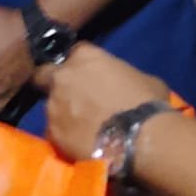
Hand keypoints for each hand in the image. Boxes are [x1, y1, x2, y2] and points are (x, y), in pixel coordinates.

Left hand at [37, 45, 168, 160]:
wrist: (141, 140)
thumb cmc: (148, 104)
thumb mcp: (142, 78)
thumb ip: (121, 76)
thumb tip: (121, 85)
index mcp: (85, 56)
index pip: (74, 52)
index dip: (81, 65)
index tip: (89, 76)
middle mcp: (62, 76)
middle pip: (47, 74)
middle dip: (55, 82)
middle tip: (72, 98)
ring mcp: (53, 105)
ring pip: (50, 105)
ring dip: (61, 112)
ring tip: (80, 127)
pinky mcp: (52, 132)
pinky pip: (54, 131)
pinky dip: (64, 135)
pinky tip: (79, 143)